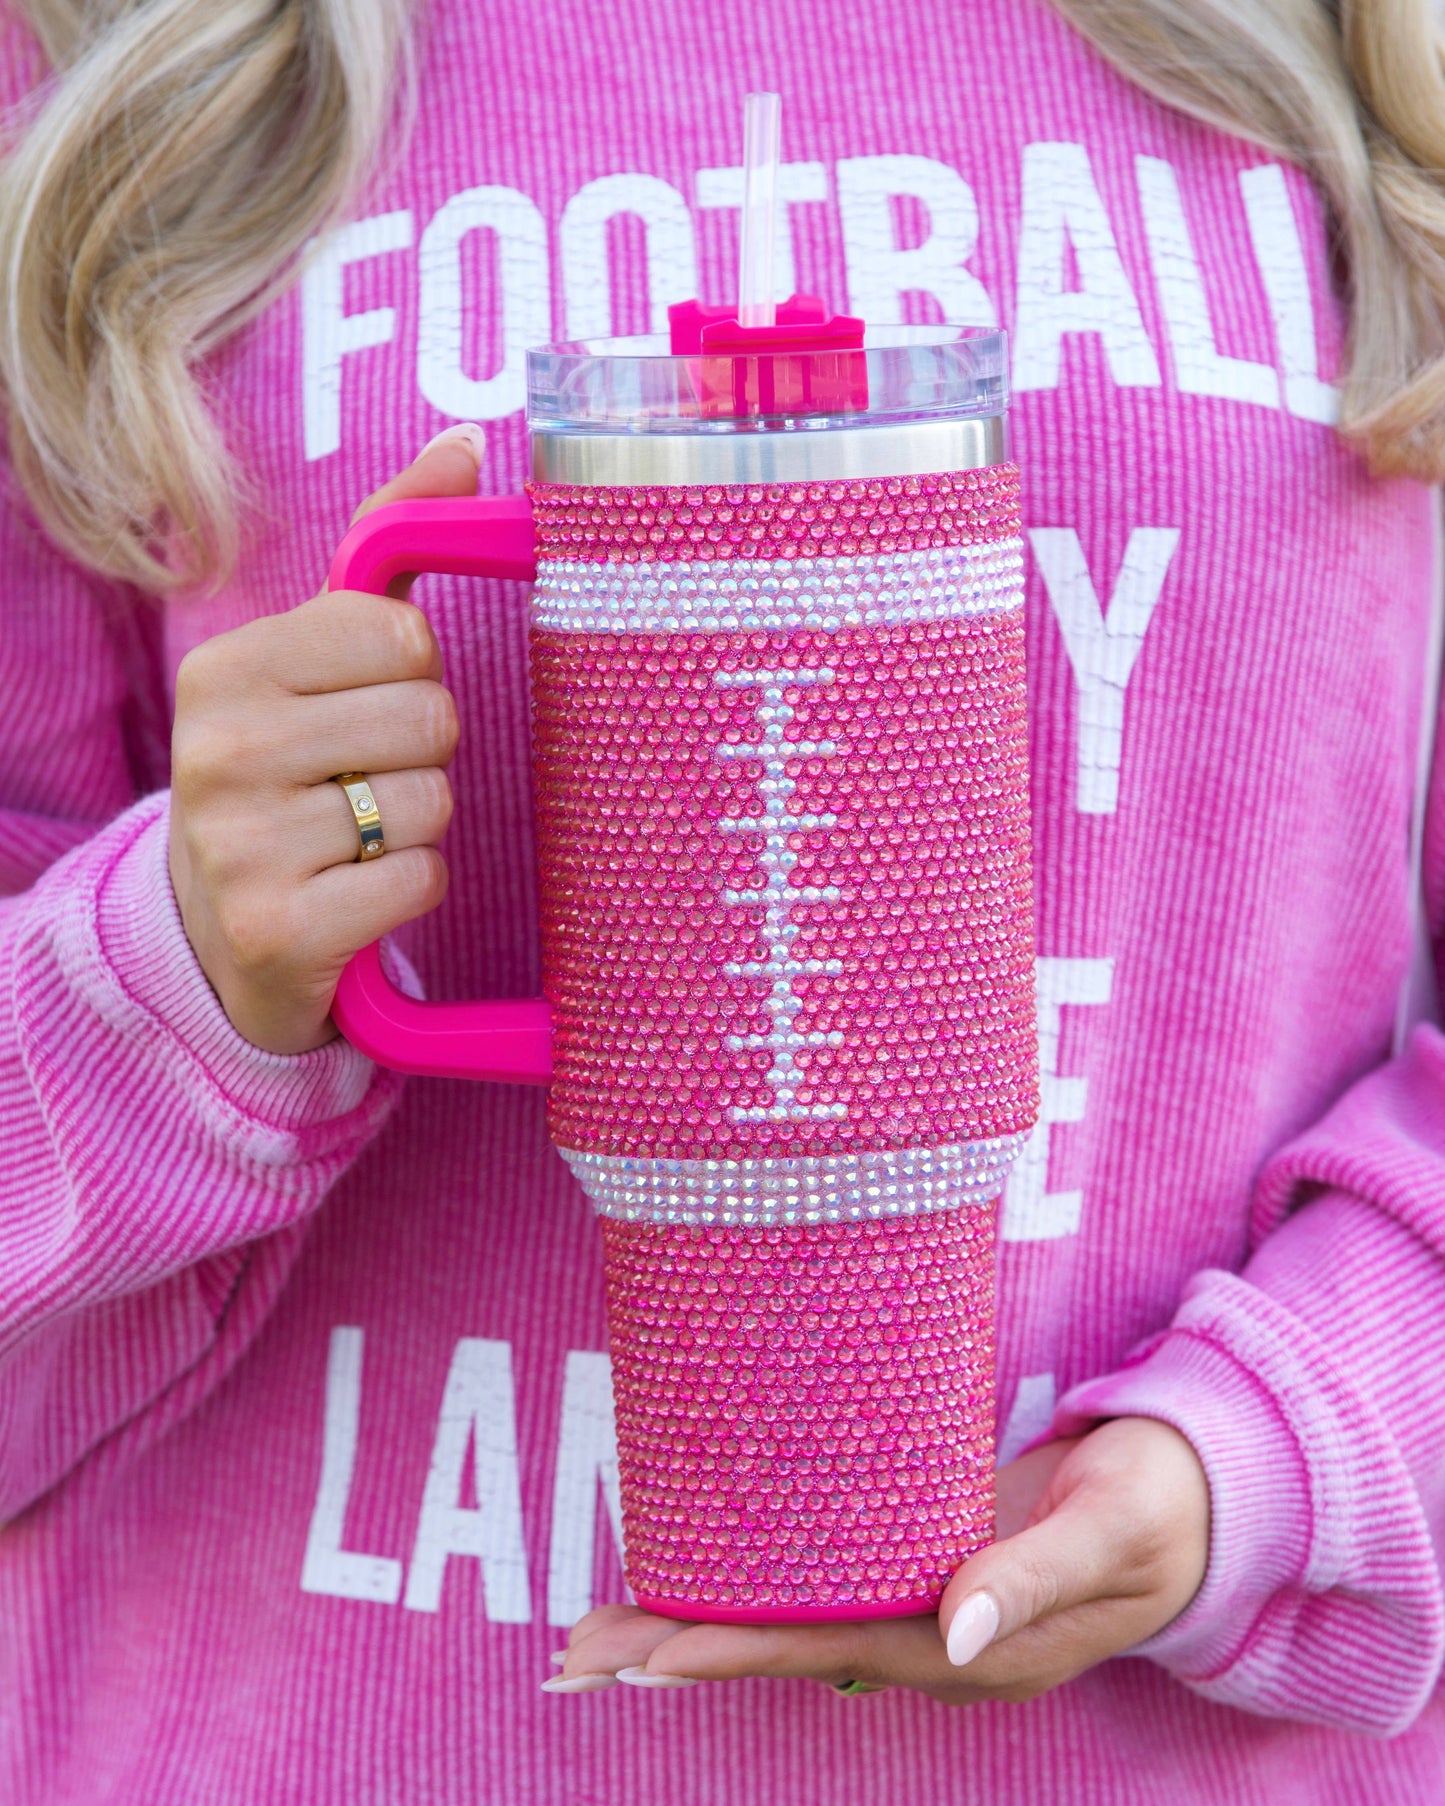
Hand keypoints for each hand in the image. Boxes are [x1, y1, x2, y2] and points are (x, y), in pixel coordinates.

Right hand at [169, 424, 484, 1053]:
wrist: (217, 929)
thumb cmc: (292, 771)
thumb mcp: (317, 658)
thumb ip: (386, 547)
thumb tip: (467, 446)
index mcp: (229, 667)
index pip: (399, 635)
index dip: (413, 675)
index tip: (369, 704)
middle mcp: (218, 748)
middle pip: (427, 718)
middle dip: (424, 753)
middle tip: (370, 778)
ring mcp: (240, 846)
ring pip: (430, 804)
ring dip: (422, 825)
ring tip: (361, 835)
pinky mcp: (277, 929)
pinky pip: (419, 881)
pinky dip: (412, 887)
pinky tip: (360, 890)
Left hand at [549, 1417, 1208, 1701]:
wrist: (1203, 1498)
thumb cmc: (1161, 1505)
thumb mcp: (1109, 1533)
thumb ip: (1032, 1580)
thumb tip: (952, 1632)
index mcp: (972, 1651)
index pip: (828, 1649)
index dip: (732, 1651)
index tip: (643, 1655)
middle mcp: (937, 1645)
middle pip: (789, 1650)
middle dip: (681, 1650)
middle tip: (575, 1649)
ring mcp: (931, 1613)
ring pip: (798, 1625)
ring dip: (704, 1625)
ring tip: (606, 1629)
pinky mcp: (931, 1569)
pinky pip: (828, 1590)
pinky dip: (761, 1591)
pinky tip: (712, 1579)